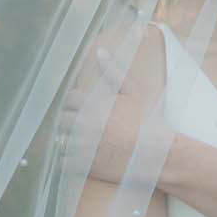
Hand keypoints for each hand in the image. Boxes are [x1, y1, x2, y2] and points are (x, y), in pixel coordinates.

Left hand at [61, 69, 167, 186]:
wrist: (153, 153)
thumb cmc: (144, 121)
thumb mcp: (132, 92)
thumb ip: (113, 71)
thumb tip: (100, 51)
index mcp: (91, 104)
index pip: (69, 100)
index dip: (78, 106)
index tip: (88, 112)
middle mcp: (82, 124)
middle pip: (63, 120)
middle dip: (73, 123)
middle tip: (88, 128)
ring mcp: (80, 145)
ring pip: (62, 140)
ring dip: (71, 141)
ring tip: (88, 144)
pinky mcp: (82, 165)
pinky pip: (65, 161)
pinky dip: (72, 160)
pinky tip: (87, 157)